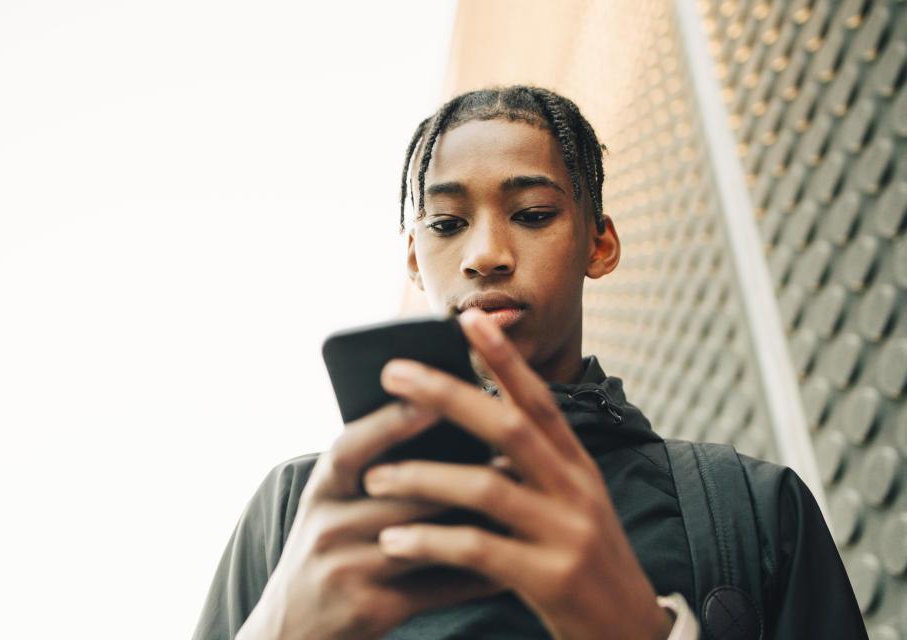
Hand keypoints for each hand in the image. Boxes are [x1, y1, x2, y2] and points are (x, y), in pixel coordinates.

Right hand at [238, 400, 499, 639]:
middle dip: (459, 474)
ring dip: (477, 521)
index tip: (436, 397)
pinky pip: (436, 587)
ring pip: (425, 538)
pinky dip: (476, 575)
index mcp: (321, 490)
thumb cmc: (329, 551)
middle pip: (401, 492)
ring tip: (522, 502)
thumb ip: (370, 470)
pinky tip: (509, 562)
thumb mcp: (331, 505)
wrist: (291, 630)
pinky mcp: (371, 610)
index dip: (392, 422)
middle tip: (512, 452)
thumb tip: (437, 417)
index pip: (352, 446)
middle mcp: (327, 526)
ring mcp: (347, 570)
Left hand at [362, 309, 673, 639]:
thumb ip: (534, 468)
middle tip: (394, 373)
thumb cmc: (586, 563)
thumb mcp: (571, 504)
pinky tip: (393, 543)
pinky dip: (431, 542)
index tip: (469, 320)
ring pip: (486, 488)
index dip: (505, 358)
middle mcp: (575, 490)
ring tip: (374, 477)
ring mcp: (566, 534)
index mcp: (577, 467)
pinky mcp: (551, 580)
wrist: (632, 637)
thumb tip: (478, 425)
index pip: (540, 400)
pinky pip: (480, 551)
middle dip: (447, 396)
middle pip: (508, 428)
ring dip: (424, 478)